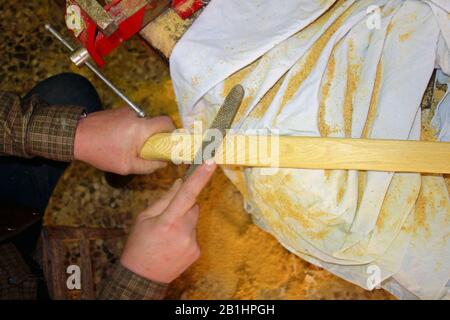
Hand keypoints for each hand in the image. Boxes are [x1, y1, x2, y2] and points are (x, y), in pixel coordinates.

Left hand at [74, 107, 174, 174]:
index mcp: (141, 128)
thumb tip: (163, 163)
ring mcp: (126, 112)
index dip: (173, 131)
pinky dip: (130, 131)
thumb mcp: (126, 166)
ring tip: (127, 147)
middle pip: (155, 124)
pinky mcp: (117, 111)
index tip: (171, 142)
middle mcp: (136, 116)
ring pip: (142, 124)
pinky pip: (131, 121)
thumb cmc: (101, 152)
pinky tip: (118, 141)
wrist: (74, 135)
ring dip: (140, 135)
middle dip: (156, 137)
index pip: (167, 122)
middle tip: (149, 150)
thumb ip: (148, 165)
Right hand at [120, 163, 216, 282]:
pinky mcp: (197, 251)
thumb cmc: (139, 244)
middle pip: (192, 206)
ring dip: (184, 221)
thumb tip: (180, 183)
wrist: (142, 277)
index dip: (200, 177)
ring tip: (168, 235)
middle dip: (182, 206)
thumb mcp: (144, 218)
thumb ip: (164, 200)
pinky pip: (194, 233)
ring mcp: (192, 243)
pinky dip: (186, 234)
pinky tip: (173, 244)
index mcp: (167, 222)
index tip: (211, 162)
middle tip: (166, 218)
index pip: (187, 194)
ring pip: (194, 219)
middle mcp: (184, 232)